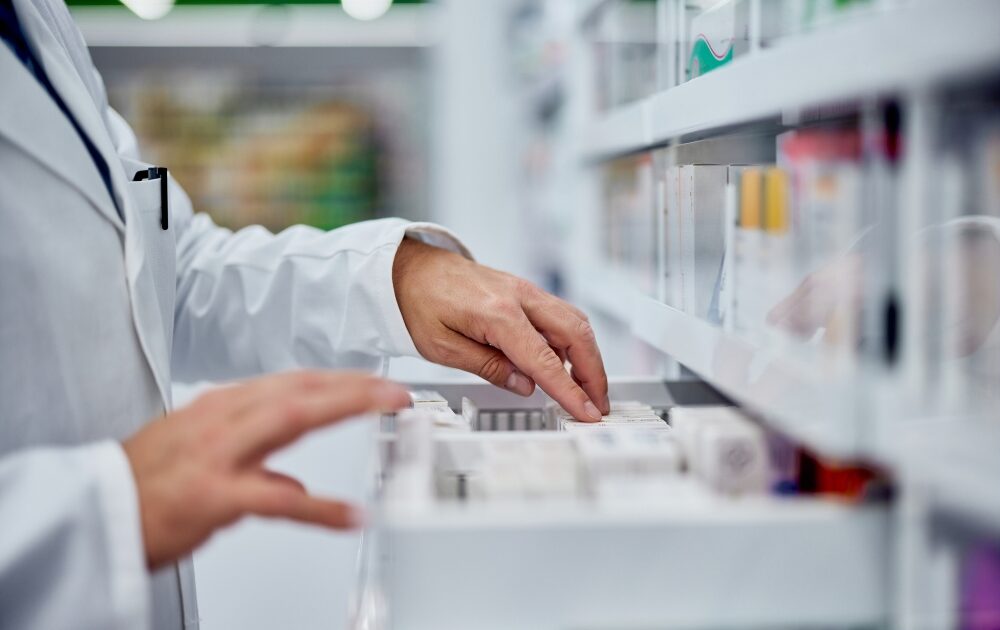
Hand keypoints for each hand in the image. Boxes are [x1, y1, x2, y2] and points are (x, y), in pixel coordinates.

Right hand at [123, 371, 409, 569]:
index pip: (290, 385)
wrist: (88, 518)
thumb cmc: (139, 489)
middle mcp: (220, 420)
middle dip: (353, 384)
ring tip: (388, 408)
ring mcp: (217, 454)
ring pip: (293, 418)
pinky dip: (318, 507)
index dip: (336, 381)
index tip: (370, 381)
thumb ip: (251, 463)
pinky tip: (350, 514)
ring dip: (347, 408)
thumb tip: (291, 486)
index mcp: (218, 410)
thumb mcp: (198, 460)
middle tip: (395, 388)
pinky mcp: (212, 496)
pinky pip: (275, 500)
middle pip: (300, 390)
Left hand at [392, 238, 609, 421]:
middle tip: (597, 404)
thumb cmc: (418, 302)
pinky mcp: (525, 292)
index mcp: (497, 313)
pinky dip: (572, 341)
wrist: (409, 267)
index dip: (569, 390)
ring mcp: (525, 291)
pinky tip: (565, 364)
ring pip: (575, 322)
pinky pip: (561, 315)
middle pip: (576, 334)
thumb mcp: (441, 348)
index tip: (585, 411)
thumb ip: (488, 367)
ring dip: (588, 356)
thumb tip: (525, 386)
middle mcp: (519, 297)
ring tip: (586, 389)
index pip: (544, 360)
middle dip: (594, 373)